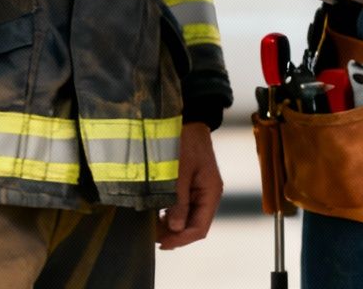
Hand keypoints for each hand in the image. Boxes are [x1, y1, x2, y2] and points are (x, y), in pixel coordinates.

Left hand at [157, 122, 222, 249]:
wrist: (187, 118)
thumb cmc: (184, 140)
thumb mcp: (179, 171)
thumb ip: (178, 200)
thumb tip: (175, 227)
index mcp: (211, 192)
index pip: (199, 228)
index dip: (181, 239)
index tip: (161, 243)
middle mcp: (207, 194)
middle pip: (193, 225)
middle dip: (174, 234)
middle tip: (152, 236)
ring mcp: (198, 190)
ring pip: (186, 218)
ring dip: (171, 225)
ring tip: (152, 227)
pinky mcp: (189, 185)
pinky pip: (181, 207)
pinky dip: (169, 214)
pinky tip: (156, 214)